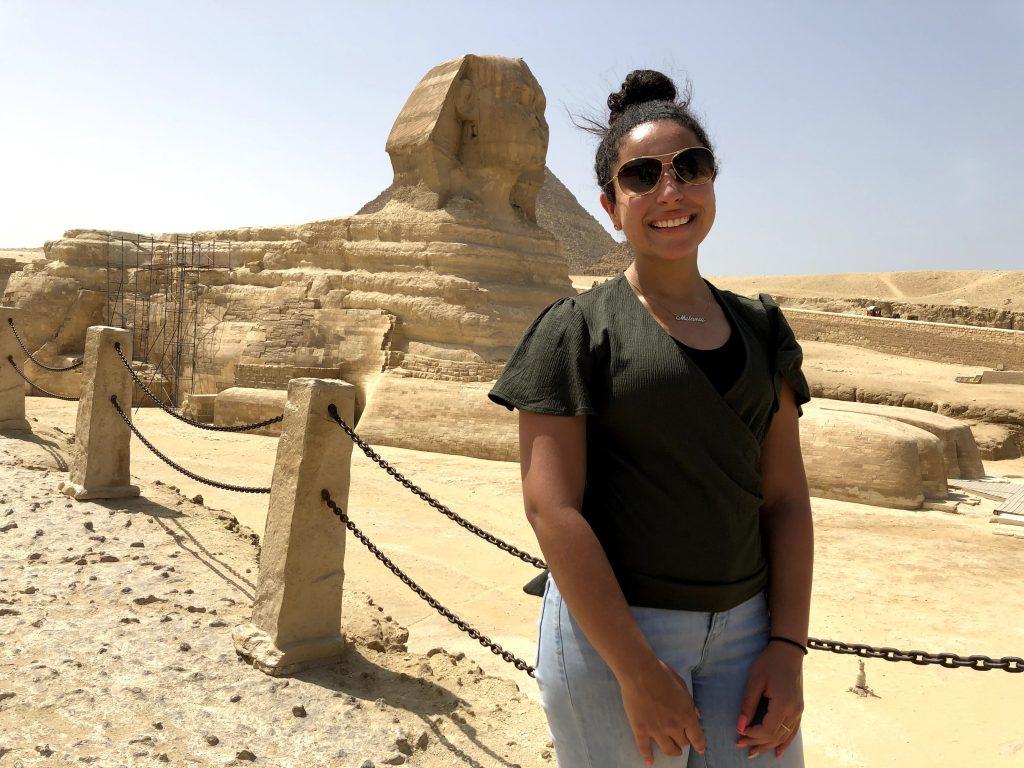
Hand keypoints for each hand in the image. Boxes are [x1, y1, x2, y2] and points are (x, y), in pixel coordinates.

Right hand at [616, 656, 706, 763]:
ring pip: (668, 749)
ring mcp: (656, 730)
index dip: (700, 744)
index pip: (697, 737)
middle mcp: (674, 726)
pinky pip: (645, 748)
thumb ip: (689, 703)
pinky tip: (650, 763)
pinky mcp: (641, 730)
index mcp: (686, 715)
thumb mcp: (682, 686)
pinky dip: (648, 757)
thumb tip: (696, 715)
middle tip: (681, 739)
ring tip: (673, 750)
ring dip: (673, 751)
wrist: (640, 672)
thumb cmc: (662, 674)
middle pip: (682, 743)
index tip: (700, 748)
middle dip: (684, 741)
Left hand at [735, 643, 803, 759]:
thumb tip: (740, 726)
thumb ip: (748, 705)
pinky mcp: (799, 709)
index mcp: (783, 705)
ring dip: (768, 745)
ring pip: (783, 736)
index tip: (739, 734)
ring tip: (753, 752)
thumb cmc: (769, 663)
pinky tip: (778, 752)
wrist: (788, 651)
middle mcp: (794, 711)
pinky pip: (792, 731)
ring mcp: (798, 711)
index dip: (753, 735)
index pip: (767, 729)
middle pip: (775, 736)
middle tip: (740, 745)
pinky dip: (784, 742)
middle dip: (757, 742)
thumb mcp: (755, 681)